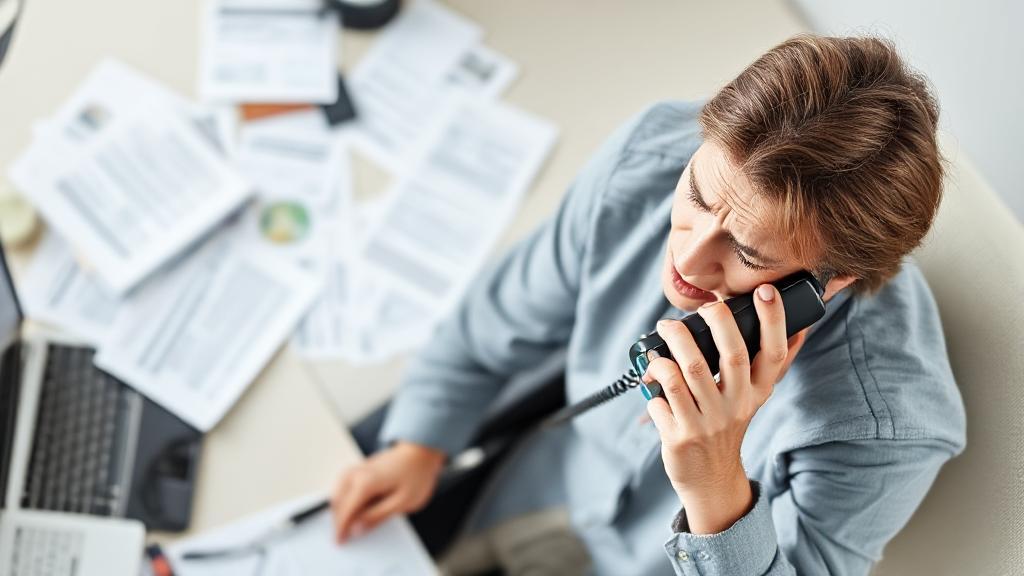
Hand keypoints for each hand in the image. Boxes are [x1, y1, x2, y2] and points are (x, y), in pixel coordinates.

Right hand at [330, 441, 445, 542]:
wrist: (421, 451)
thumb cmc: (416, 475)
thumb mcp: (402, 502)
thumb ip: (377, 517)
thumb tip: (357, 529)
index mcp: (366, 483)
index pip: (346, 511)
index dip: (341, 529)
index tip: (340, 541)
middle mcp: (356, 474)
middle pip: (338, 502)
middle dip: (338, 520)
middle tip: (343, 536)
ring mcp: (357, 468)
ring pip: (337, 492)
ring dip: (338, 509)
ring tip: (346, 524)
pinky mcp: (360, 467)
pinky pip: (343, 484)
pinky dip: (342, 497)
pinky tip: (350, 505)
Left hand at [643, 284, 807, 532]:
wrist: (709, 478)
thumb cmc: (727, 424)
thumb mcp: (753, 397)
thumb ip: (770, 365)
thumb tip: (801, 328)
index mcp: (756, 393)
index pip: (773, 354)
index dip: (774, 321)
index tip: (766, 292)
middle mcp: (736, 407)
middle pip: (731, 356)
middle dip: (718, 322)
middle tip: (703, 306)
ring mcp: (707, 423)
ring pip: (688, 372)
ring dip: (674, 344)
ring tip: (665, 328)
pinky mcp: (679, 436)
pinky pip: (661, 396)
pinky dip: (653, 378)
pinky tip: (651, 373)